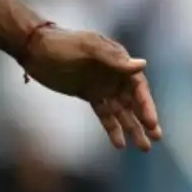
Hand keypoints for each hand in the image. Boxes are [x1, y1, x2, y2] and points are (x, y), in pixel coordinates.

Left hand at [20, 25, 162, 151]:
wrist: (36, 49)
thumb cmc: (62, 43)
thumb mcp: (88, 47)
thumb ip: (113, 58)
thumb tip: (142, 64)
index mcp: (118, 61)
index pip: (138, 87)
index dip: (146, 105)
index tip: (151, 123)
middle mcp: (114, 75)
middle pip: (134, 102)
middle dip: (145, 120)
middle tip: (156, 138)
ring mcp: (102, 86)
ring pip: (122, 111)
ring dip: (132, 128)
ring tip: (143, 147)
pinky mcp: (89, 95)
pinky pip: (105, 114)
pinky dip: (112, 128)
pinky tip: (119, 144)